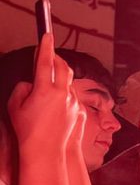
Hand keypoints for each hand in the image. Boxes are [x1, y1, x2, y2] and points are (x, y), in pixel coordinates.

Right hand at [7, 35, 79, 153]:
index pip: (45, 62)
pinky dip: (63, 91)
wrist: (45, 150)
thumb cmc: (26, 130)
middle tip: (47, 53)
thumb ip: (22, 88)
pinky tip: (54, 99)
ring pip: (68, 80)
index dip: (45, 47)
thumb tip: (31, 82)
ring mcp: (72, 101)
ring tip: (48, 77)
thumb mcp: (15, 106)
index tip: (46, 34)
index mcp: (45, 90)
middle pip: (62, 66)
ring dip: (59, 75)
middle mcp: (62, 93)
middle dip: (55, 57)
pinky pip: (71, 94)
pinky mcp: (79, 109)